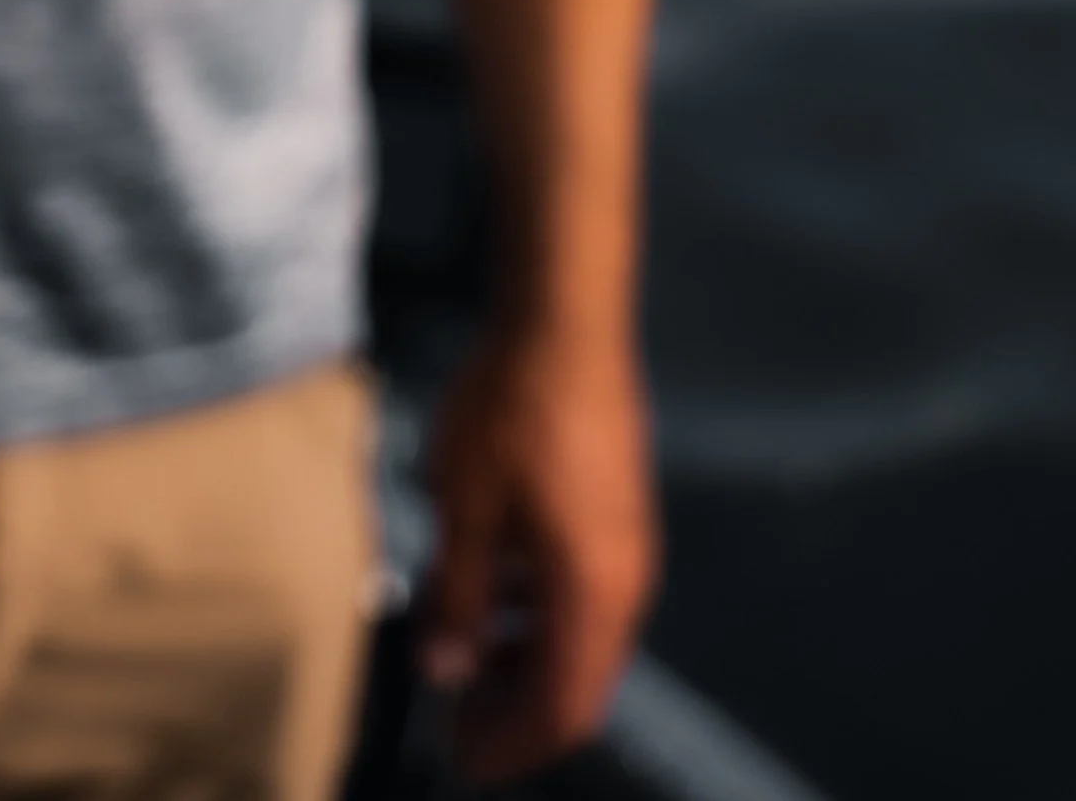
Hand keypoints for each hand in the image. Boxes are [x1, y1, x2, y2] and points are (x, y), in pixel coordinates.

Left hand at [414, 321, 658, 783]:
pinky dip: (540, 610)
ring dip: (525, 657)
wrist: (565, 318)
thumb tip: (444, 671)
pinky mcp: (619, 512)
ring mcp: (630, 545)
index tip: (460, 758)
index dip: (511, 746)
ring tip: (460, 649)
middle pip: (578, 682)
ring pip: (582, 636)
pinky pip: (585, 591)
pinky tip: (490, 586)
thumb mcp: (466, 510)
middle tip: (454, 712)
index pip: (562, 710)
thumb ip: (460, 600)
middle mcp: (627, 583)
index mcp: (595, 594)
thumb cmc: (512, 412)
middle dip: (516, 709)